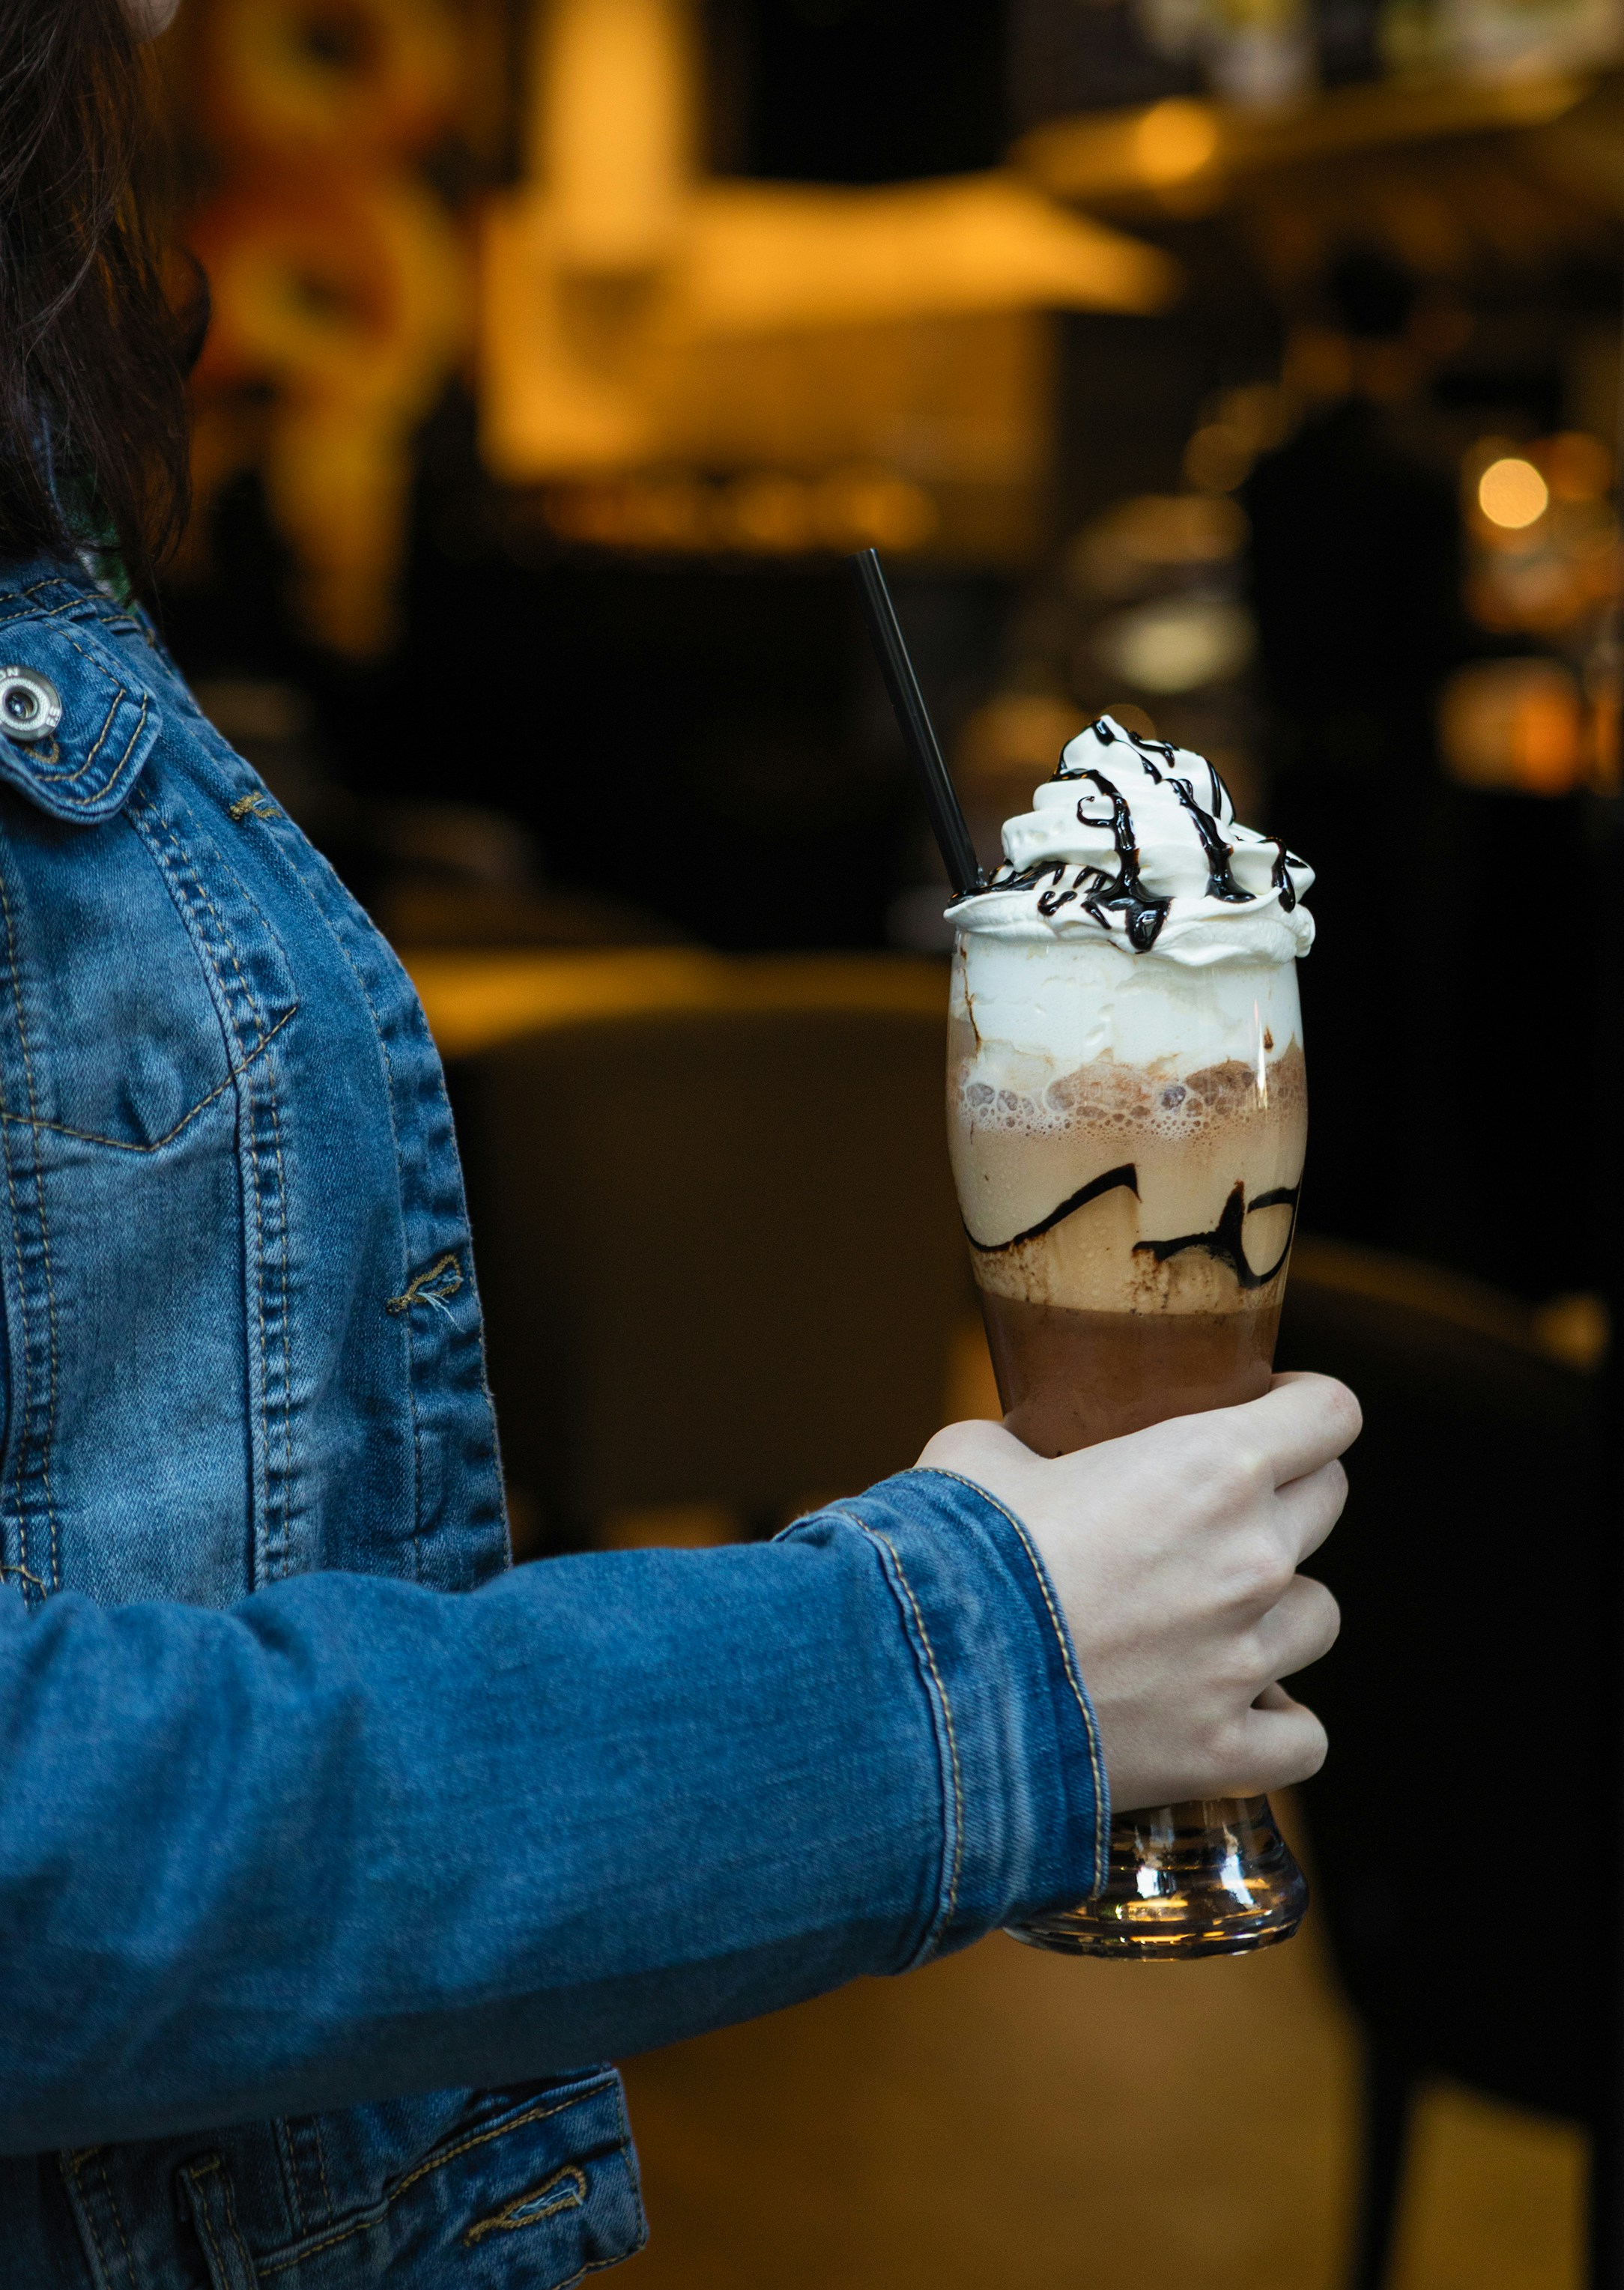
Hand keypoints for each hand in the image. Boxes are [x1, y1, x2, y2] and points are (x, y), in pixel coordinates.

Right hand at [918, 1373, 1358, 1813]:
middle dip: (1285, 1495)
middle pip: (1329, 1501)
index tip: (1275, 1406)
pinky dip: (1274, 1725)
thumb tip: (1011, 1455)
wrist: (929, 1686)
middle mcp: (1251, 1557)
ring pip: (1318, 1616)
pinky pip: (1303, 1737)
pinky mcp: (1226, 1750)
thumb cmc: (952, 1555)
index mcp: (1211, 1465)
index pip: (1330, 1411)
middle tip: (1222, 1511)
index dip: (1304, 1402)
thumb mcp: (976, 1457)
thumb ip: (1019, 1442)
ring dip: (1274, 1611)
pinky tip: (1229, 1711)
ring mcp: (1246, 1659)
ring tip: (1212, 1619)